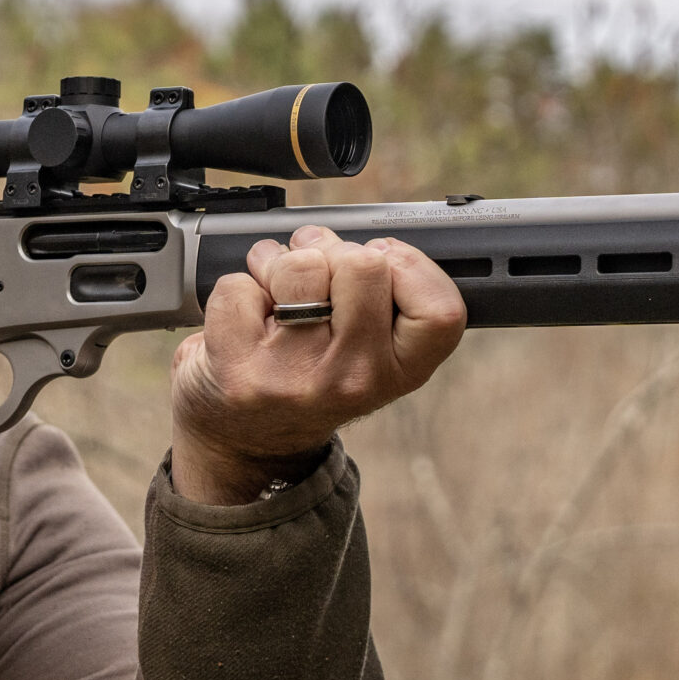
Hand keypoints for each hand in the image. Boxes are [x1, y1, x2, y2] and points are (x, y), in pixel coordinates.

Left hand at [169, 226, 466, 503]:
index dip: (410, 266)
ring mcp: (297, 377)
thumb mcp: (374, 352)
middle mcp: (355, 379)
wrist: (250, 441)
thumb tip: (354, 239)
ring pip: (299, 265)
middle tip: (317, 278)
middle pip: (366, 264)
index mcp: (401, 372)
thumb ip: (385, 298)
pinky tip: (247, 318)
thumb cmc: (315, 376)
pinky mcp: (241, 373)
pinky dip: (237, 289)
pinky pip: (238, 286)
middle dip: (334, 252)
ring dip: (280, 263)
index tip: (382, 269)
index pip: (441, 309)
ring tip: (277, 291)